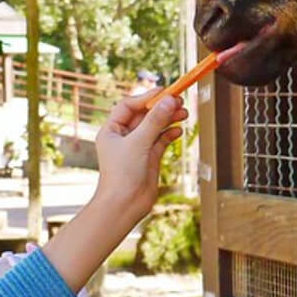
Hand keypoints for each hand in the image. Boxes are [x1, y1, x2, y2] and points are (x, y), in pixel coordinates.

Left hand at [39, 93, 186, 292]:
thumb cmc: (122, 174)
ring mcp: (137, 148)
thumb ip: (155, 120)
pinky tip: (179, 130)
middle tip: (179, 100)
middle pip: (144, 115)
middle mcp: (123, 137)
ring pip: (155, 127)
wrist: (124, 205)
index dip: (146, 97)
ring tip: (184, 113)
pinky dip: (170, 134)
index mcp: (112, 130)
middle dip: (161, 107)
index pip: (129, 106)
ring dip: (168, 119)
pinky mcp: (149, 158)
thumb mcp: (139, 142)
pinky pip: (161, 140)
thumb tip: (170, 100)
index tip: (165, 92)